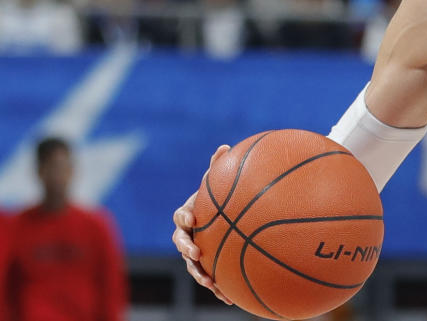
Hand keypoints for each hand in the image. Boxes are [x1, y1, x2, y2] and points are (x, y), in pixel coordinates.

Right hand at [171, 145, 232, 303]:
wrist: (223, 221)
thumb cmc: (218, 200)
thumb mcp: (218, 184)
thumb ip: (218, 167)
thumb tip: (225, 146)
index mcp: (188, 215)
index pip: (180, 216)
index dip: (184, 217)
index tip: (192, 218)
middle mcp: (187, 236)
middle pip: (181, 244)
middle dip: (186, 249)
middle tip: (196, 252)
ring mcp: (195, 253)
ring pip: (192, 266)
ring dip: (199, 274)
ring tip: (209, 282)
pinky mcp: (206, 267)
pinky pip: (209, 278)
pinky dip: (216, 288)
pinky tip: (228, 299)